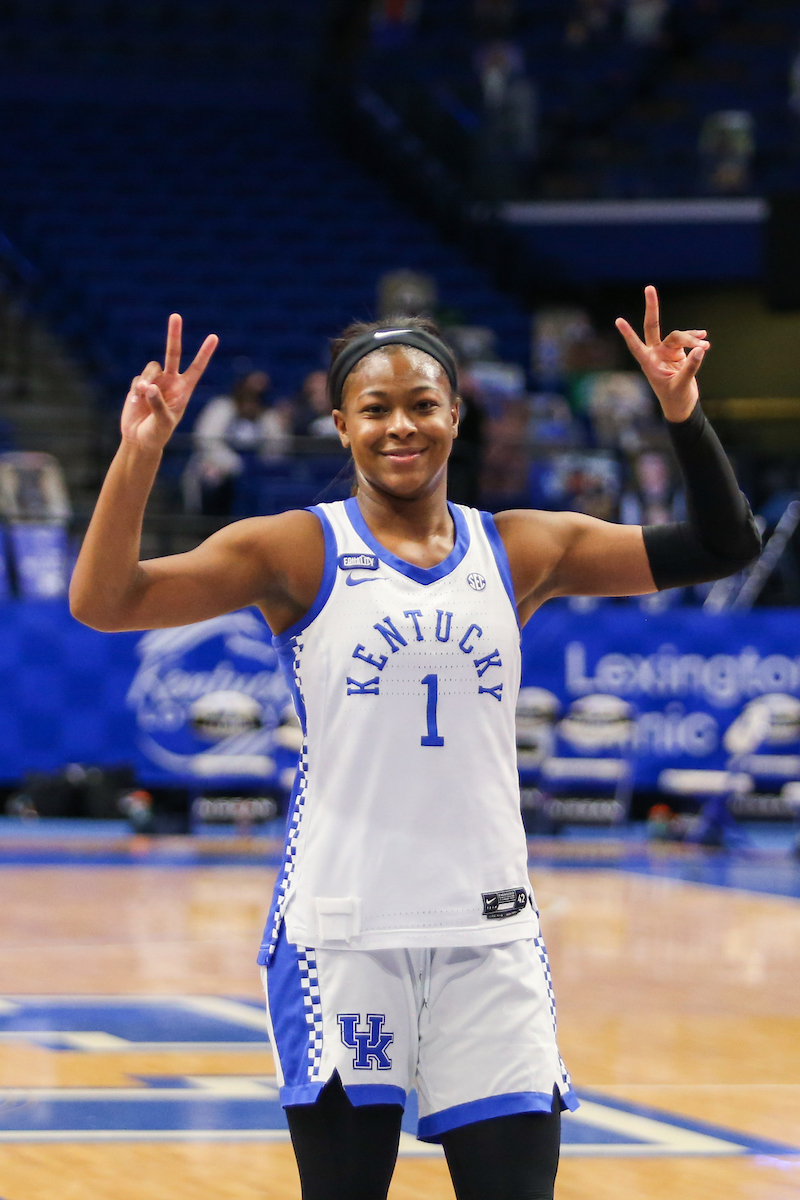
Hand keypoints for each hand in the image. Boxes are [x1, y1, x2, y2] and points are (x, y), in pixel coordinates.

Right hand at [121, 314, 217, 450]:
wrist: (140, 439)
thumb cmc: (157, 434)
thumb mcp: (163, 422)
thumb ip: (158, 403)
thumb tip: (150, 386)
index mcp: (184, 390)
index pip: (197, 368)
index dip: (204, 353)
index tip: (214, 337)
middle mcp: (171, 382)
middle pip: (173, 353)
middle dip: (174, 334)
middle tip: (175, 315)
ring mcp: (155, 382)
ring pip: (151, 367)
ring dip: (147, 379)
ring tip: (143, 397)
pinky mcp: (140, 384)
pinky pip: (138, 379)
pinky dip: (136, 389)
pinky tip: (136, 402)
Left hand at [615, 285, 708, 422]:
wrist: (682, 405)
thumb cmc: (675, 399)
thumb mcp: (682, 384)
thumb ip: (691, 366)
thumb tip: (702, 348)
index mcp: (649, 363)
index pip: (636, 345)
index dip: (628, 334)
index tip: (618, 320)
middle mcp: (655, 353)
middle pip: (652, 326)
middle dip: (652, 307)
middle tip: (649, 287)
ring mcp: (666, 351)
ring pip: (678, 336)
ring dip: (692, 339)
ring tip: (705, 345)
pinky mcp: (678, 352)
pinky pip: (687, 340)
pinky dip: (695, 339)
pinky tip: (704, 339)